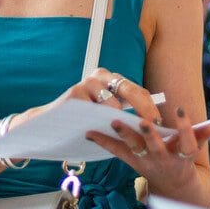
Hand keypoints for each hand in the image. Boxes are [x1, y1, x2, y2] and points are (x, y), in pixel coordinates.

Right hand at [26, 68, 163, 122]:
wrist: (49, 124)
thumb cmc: (83, 121)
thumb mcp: (106, 114)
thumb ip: (125, 114)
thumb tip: (153, 126)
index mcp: (112, 80)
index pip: (138, 91)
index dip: (150, 108)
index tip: (160, 124)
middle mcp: (101, 75)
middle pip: (130, 90)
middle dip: (144, 111)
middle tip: (152, 127)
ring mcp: (87, 82)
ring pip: (113, 104)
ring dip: (119, 121)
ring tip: (122, 133)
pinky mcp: (75, 93)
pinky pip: (95, 110)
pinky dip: (99, 122)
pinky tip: (100, 130)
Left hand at [86, 104, 209, 196]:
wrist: (172, 186)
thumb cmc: (183, 158)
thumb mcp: (194, 148)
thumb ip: (202, 136)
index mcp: (181, 155)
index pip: (186, 143)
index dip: (185, 128)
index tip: (182, 111)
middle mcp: (162, 160)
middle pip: (156, 148)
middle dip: (150, 135)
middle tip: (143, 121)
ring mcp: (145, 162)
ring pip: (134, 149)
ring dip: (124, 135)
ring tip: (114, 122)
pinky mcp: (132, 161)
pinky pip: (116, 152)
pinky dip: (103, 142)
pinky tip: (89, 132)